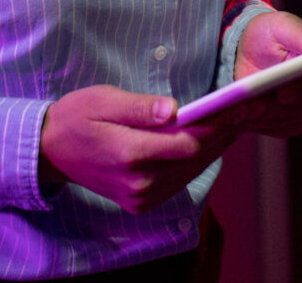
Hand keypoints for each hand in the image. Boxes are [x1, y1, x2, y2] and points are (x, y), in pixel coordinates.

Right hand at [39, 84, 245, 213]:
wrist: (51, 152)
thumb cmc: (78, 117)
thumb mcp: (104, 100)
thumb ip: (141, 108)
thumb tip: (175, 109)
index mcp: (130, 154)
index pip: (188, 142)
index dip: (218, 124)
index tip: (240, 103)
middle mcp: (138, 183)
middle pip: (195, 159)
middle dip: (225, 132)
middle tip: (250, 107)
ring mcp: (140, 197)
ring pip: (192, 171)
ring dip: (217, 146)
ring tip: (238, 120)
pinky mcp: (142, 202)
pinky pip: (180, 180)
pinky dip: (199, 160)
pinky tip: (212, 140)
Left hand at [233, 10, 301, 137]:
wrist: (247, 49)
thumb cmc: (269, 33)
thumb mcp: (282, 26)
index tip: (284, 92)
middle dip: (281, 107)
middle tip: (257, 104)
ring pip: (293, 120)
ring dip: (269, 116)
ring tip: (247, 107)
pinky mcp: (290, 121)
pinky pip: (280, 129)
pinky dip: (264, 124)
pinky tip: (248, 114)